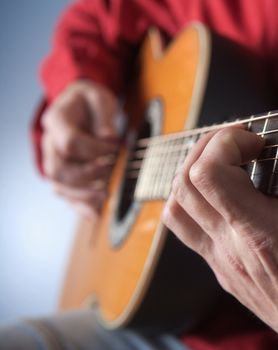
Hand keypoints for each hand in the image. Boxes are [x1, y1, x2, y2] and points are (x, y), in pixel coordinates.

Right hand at [42, 80, 119, 217]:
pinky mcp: (63, 173)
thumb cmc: (91, 101)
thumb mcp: (100, 98)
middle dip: (86, 175)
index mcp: (56, 120)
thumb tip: (109, 138)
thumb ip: (104, 116)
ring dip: (83, 194)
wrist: (81, 104)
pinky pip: (66, 194)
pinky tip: (96, 214)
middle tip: (109, 170)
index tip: (115, 147)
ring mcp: (53, 160)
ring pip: (58, 186)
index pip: (69, 142)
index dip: (95, 149)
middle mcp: (49, 143)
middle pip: (57, 169)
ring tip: (105, 195)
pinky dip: (80, 206)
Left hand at [162, 127, 277, 348]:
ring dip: (193, 172)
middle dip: (208, 146)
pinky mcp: (220, 269)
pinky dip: (193, 199)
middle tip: (240, 140)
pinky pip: (186, 227)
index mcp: (266, 234)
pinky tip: (222, 192)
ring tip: (225, 161)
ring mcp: (221, 261)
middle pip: (187, 182)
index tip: (255, 140)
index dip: (225, 143)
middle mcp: (233, 248)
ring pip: (176, 206)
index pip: (211, 176)